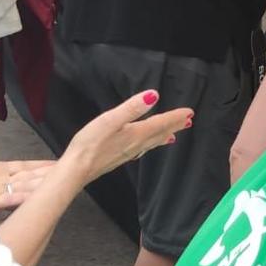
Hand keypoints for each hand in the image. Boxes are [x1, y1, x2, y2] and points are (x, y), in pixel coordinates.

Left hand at [0, 112, 56, 220]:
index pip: (24, 166)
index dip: (40, 165)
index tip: (57, 162)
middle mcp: (1, 182)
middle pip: (30, 178)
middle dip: (48, 175)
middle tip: (69, 172)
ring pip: (25, 189)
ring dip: (41, 186)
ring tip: (61, 182)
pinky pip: (11, 200)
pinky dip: (25, 197)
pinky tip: (39, 194)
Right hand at [58, 91, 193, 186]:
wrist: (76, 170)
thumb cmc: (89, 144)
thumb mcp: (110, 120)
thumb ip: (132, 108)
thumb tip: (153, 95)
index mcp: (135, 134)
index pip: (160, 123)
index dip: (175, 117)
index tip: (189, 112)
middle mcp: (135, 144)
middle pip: (159, 134)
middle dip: (174, 126)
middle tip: (188, 122)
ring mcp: (127, 153)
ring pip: (151, 143)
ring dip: (163, 136)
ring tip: (173, 135)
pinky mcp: (118, 157)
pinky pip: (141, 149)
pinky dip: (149, 145)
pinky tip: (145, 147)